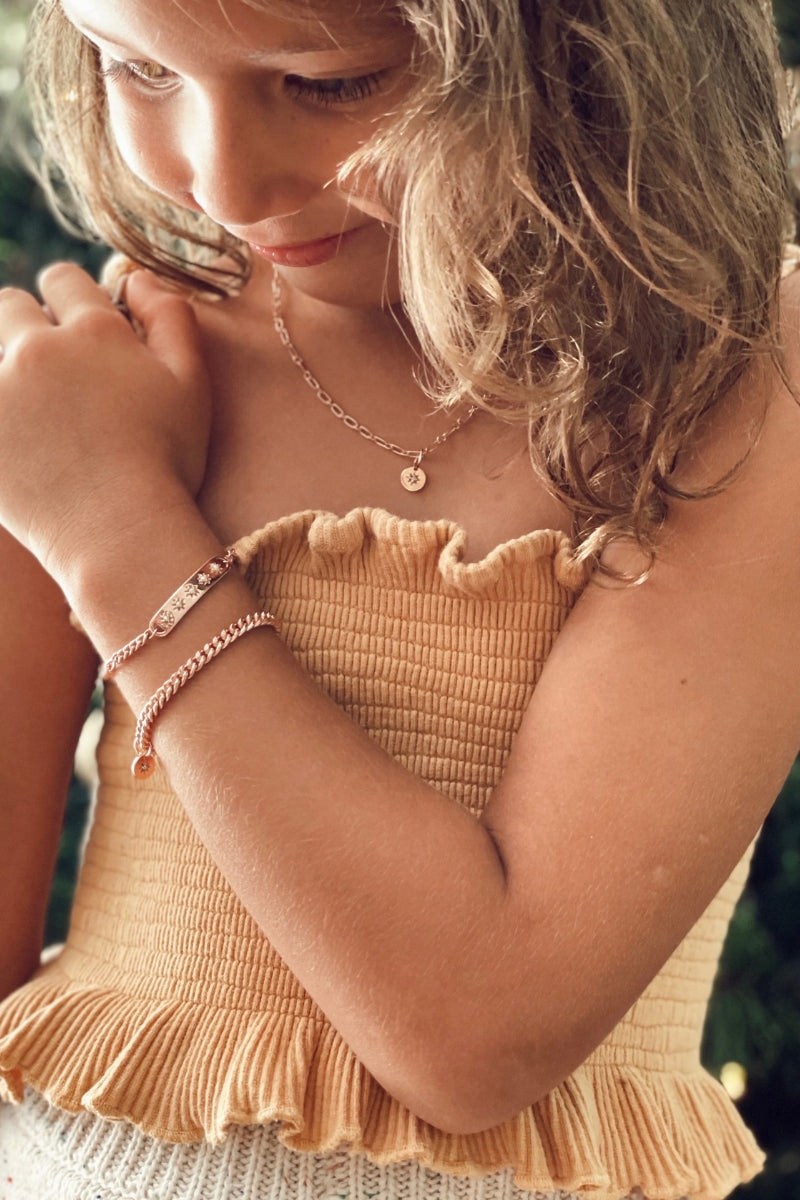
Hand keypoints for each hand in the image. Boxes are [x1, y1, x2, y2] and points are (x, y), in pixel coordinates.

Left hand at [0, 263, 211, 580]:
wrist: (123, 532)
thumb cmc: (168, 462)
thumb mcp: (193, 384)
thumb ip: (171, 317)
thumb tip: (138, 279)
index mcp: (96, 330)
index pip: (64, 280)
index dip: (72, 303)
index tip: (79, 336)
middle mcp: (39, 347)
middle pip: (10, 306)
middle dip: (26, 328)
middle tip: (49, 374)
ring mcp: (0, 386)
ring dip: (5, 362)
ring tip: (28, 403)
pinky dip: (0, 406)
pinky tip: (14, 429)